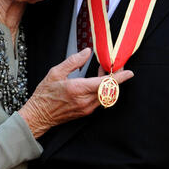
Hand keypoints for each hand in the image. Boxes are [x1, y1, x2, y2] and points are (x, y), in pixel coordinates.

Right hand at [18, 48, 133, 137]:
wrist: (39, 115)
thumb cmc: (45, 95)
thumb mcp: (55, 72)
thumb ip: (73, 62)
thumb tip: (86, 52)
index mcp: (78, 89)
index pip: (105, 83)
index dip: (120, 78)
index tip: (129, 73)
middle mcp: (85, 101)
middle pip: (110, 90)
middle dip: (116, 78)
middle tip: (116, 67)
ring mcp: (86, 108)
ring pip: (106, 95)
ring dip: (109, 84)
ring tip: (103, 71)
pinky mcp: (85, 112)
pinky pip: (100, 100)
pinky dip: (102, 90)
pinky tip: (96, 82)